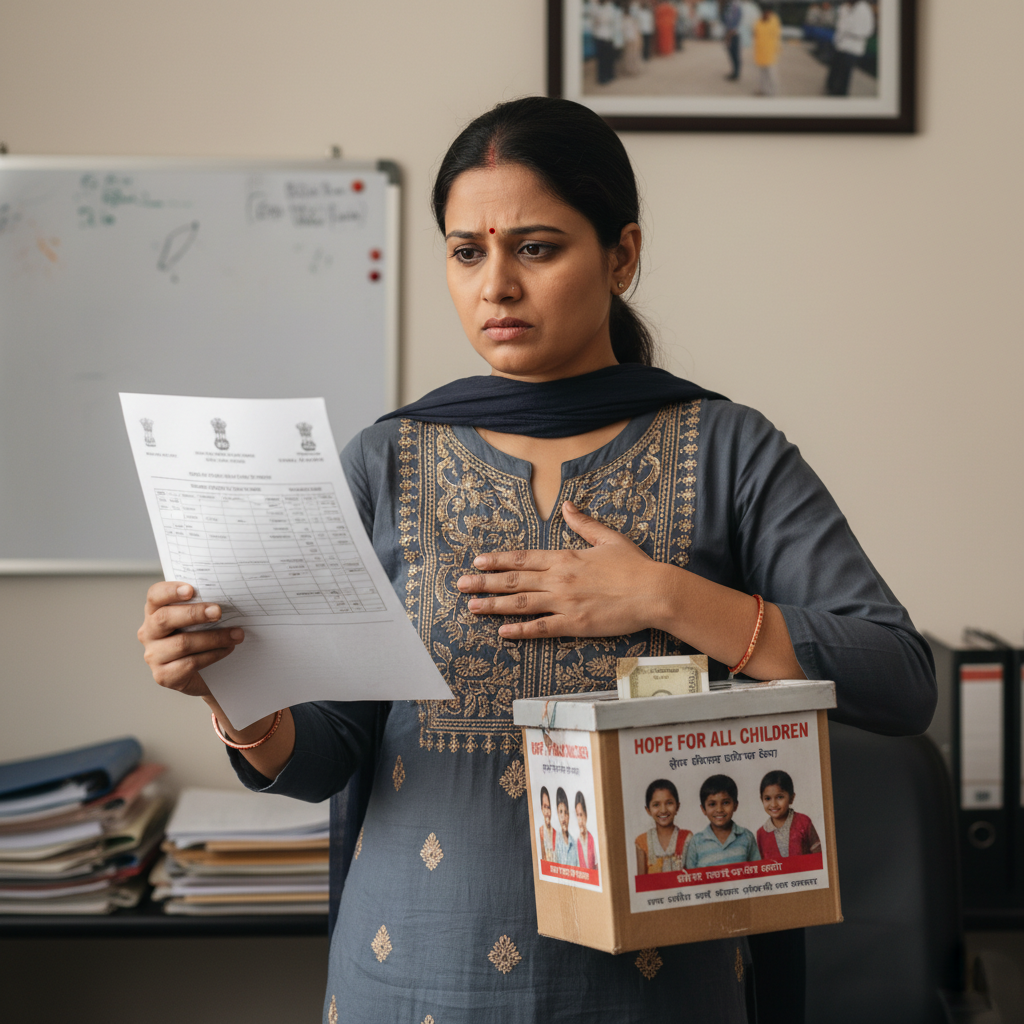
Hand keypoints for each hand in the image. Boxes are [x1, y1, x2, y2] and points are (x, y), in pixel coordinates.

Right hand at [137, 582, 243, 697]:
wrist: (206, 675)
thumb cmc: (202, 638)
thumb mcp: (200, 619)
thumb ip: (204, 606)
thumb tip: (229, 596)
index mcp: (155, 612)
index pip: (155, 596)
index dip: (170, 591)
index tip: (191, 589)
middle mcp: (149, 632)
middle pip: (164, 618)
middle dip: (194, 614)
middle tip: (218, 611)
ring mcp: (153, 655)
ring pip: (181, 643)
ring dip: (214, 637)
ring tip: (236, 634)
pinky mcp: (164, 676)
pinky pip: (189, 663)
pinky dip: (213, 655)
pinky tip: (227, 649)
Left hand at [456, 501, 669, 639]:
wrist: (654, 591)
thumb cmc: (634, 565)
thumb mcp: (608, 538)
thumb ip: (583, 524)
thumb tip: (567, 506)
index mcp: (565, 557)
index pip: (523, 558)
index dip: (498, 560)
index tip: (478, 560)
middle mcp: (559, 579)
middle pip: (514, 580)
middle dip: (484, 582)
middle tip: (461, 584)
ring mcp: (564, 602)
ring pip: (521, 604)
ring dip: (493, 605)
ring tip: (472, 607)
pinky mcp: (575, 624)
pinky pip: (541, 628)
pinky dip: (520, 631)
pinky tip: (502, 632)